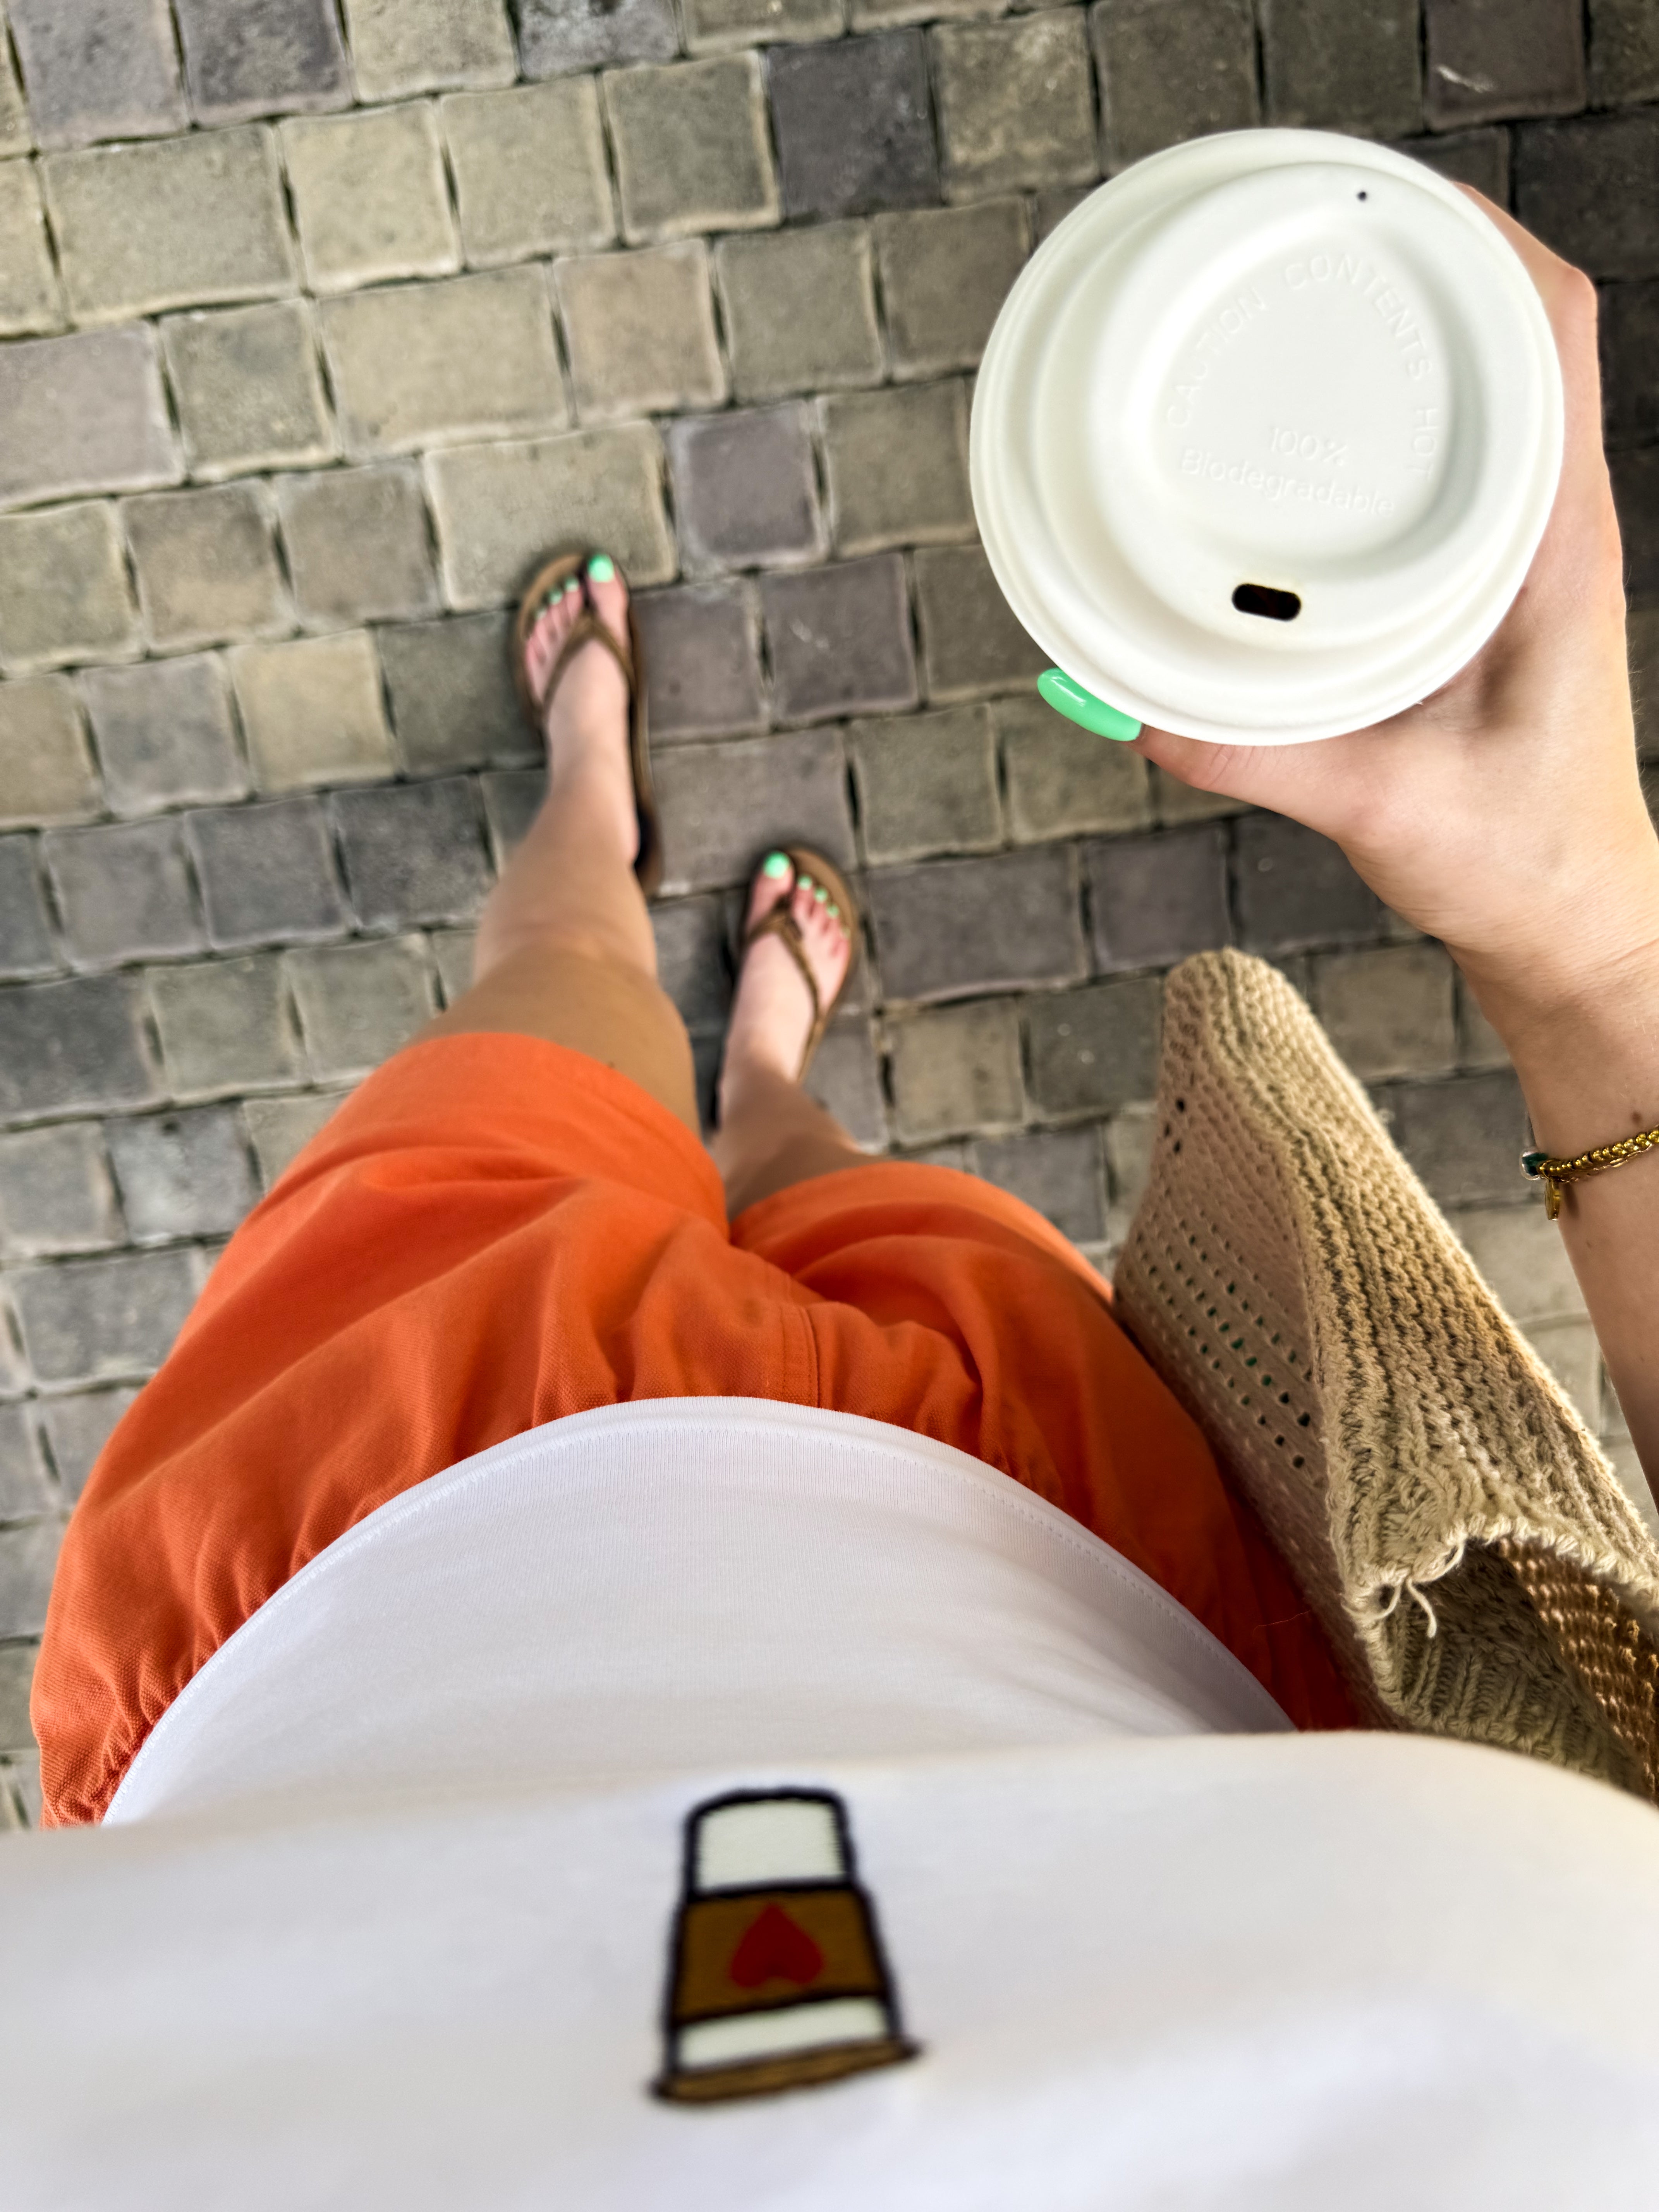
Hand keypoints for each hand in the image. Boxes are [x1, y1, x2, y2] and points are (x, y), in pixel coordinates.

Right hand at [1134, 190, 1658, 1041]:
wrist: (1565, 910)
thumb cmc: (1512, 855)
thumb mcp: (1382, 808)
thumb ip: (1259, 762)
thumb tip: (1137, 715)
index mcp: (1557, 545)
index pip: (1554, 332)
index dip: (1485, 240)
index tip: (1390, 198)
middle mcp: (1553, 523)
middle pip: (1520, 324)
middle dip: (1429, 250)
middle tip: (1312, 226)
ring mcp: (1527, 545)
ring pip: (1491, 383)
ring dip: (1414, 326)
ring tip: (1307, 295)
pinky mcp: (1490, 579)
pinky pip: (1458, 453)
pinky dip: (1397, 411)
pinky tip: (1317, 426)